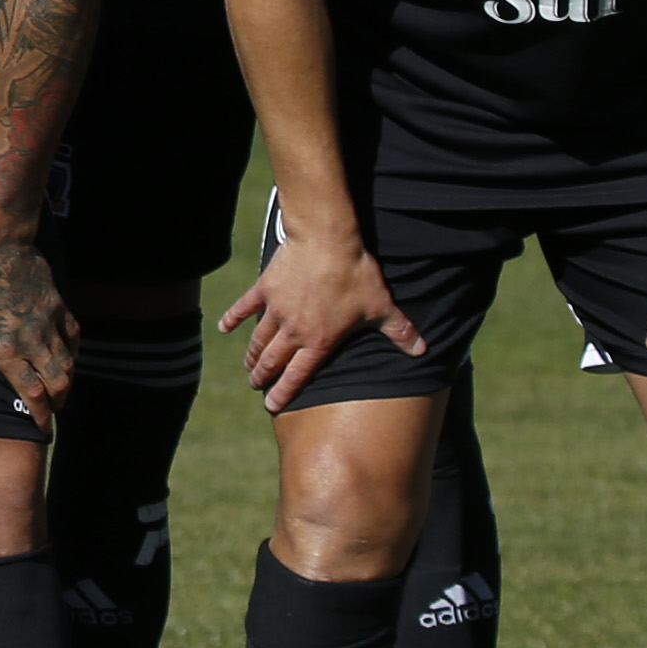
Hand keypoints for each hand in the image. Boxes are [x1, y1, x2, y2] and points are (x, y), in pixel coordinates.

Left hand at [0, 234, 78, 428]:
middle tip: (51, 410)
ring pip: (68, 363)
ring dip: (65, 380)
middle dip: (57, 402)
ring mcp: (49, 324)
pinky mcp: (59, 307)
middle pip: (58, 383)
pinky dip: (72, 352)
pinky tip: (65, 356)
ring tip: (58, 389)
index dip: (38, 415)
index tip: (41, 429)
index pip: (30, 393)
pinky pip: (73, 337)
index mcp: (7, 350)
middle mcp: (34, 342)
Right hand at [217, 223, 421, 409]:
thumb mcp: (382, 307)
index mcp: (319, 341)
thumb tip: (423, 350)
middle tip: (256, 386)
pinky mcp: (266, 288)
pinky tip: (223, 328)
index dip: (284, 393)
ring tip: (248, 367)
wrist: (327, 241)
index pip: (299, 375)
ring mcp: (276, 310)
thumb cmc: (356, 276)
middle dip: (263, 377)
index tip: (272, 406)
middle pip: (273, 361)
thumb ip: (400, 332)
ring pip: (259, 340)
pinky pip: (245, 307)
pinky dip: (233, 318)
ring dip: (252, 356)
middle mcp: (293, 331)